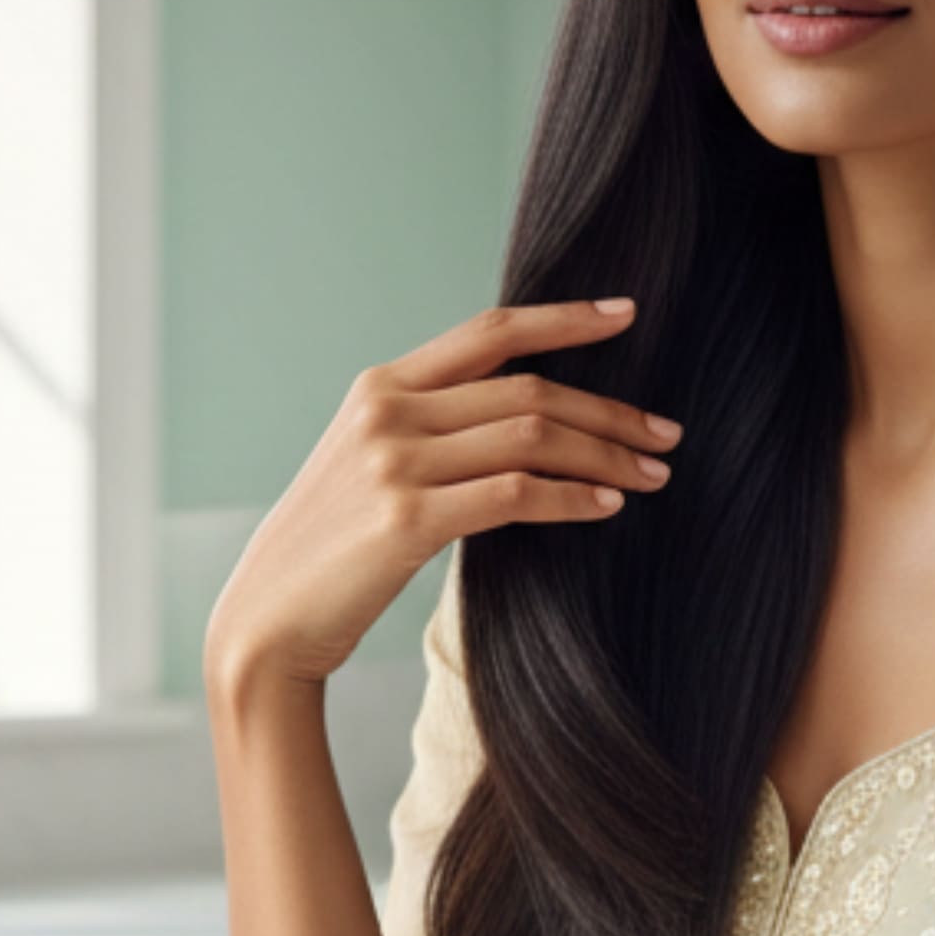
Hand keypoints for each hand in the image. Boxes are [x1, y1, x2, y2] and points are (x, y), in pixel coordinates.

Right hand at [204, 299, 681, 697]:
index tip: (626, 314)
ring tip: (653, 474)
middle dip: (609, 410)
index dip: (564, 319)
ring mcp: (393, 462)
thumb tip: (527, 418)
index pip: (489, 332)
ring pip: (529, 436)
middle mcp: (386, 411)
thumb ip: (432, 430)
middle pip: (526, 389)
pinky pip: (514, 494)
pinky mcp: (406, 519)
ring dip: (604, 454)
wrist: (268, 620)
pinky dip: (571, 497)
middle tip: (667, 433)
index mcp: (381, 386)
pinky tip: (607, 505)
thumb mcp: (372, 466)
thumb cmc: (334, 550)